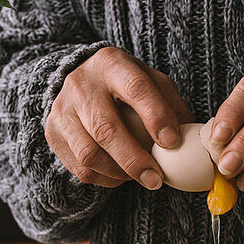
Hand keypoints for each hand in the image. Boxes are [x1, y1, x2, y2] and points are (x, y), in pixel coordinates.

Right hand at [46, 47, 192, 188]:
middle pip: (106, 129)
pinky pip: (79, 167)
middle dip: (134, 160)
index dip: (155, 116)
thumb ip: (172, 104)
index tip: (171, 143)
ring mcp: (62, 109)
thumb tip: (190, 137)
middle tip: (156, 180)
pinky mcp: (53, 132)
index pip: (135, 88)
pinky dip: (104, 179)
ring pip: (89, 153)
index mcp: (112, 64)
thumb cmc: (125, 85)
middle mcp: (81, 84)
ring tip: (140, 178)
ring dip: (119, 173)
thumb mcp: (151, 81)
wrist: (81, 82)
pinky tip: (120, 176)